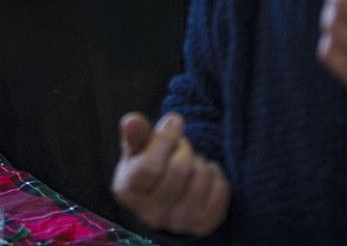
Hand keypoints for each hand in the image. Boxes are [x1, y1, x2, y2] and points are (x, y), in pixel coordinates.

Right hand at [112, 112, 229, 234]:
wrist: (165, 192)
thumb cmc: (147, 163)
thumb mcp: (138, 146)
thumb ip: (135, 133)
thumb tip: (132, 121)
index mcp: (127, 192)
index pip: (149, 166)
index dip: (165, 140)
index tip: (174, 122)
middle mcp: (150, 214)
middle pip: (178, 170)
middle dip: (184, 148)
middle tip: (181, 146)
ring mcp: (177, 223)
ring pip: (201, 180)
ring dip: (200, 162)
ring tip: (192, 161)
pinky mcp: (202, 225)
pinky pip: (219, 192)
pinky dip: (217, 176)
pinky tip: (206, 174)